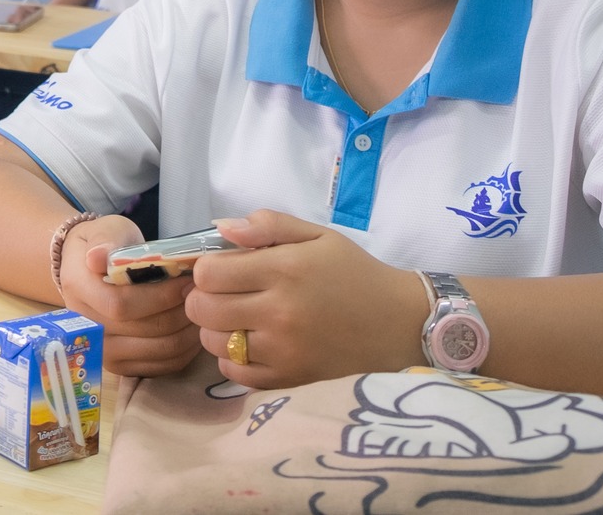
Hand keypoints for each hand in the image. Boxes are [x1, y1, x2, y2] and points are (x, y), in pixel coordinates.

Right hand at [57, 214, 200, 375]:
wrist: (90, 270)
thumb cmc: (108, 245)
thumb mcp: (108, 230)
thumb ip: (106, 240)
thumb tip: (98, 258)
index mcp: (78, 288)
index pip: (121, 304)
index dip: (161, 296)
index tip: (187, 281)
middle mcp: (86, 326)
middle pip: (144, 330)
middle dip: (180, 313)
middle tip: (203, 295)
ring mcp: (103, 351)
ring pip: (158, 351)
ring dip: (188, 332)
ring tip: (202, 310)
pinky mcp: (121, 367)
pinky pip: (162, 367)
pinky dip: (185, 350)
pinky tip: (193, 329)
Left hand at [186, 210, 425, 388]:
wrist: (399, 325)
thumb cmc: (354, 274)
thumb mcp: (317, 236)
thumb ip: (268, 225)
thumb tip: (221, 227)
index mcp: (283, 270)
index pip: (208, 274)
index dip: (207, 269)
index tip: (223, 269)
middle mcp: (279, 312)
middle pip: (203, 309)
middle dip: (205, 297)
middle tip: (226, 294)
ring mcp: (282, 350)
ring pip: (212, 341)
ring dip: (216, 328)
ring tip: (239, 317)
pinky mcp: (288, 378)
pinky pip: (233, 372)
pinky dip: (232, 358)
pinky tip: (250, 343)